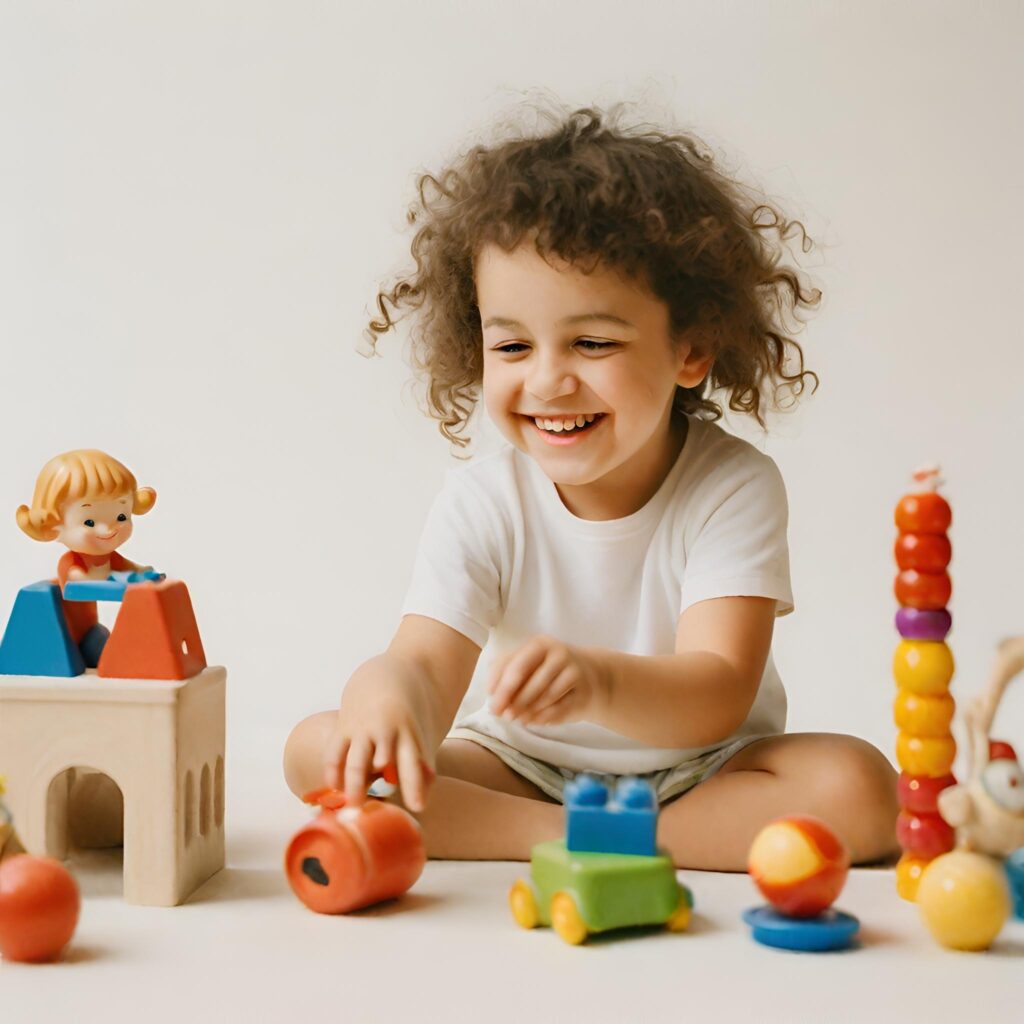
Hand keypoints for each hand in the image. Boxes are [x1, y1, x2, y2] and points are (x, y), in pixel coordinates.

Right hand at [322, 655, 435, 812]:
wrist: (396, 670)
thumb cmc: (413, 711)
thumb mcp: (424, 734)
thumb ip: (422, 766)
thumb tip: (422, 800)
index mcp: (410, 734)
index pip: (413, 764)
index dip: (415, 786)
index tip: (418, 806)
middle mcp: (386, 732)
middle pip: (380, 763)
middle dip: (379, 783)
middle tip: (365, 807)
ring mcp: (364, 729)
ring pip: (355, 759)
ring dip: (353, 782)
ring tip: (350, 804)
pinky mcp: (346, 725)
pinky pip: (335, 751)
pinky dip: (333, 770)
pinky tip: (334, 787)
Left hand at [487, 635, 608, 726]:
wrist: (592, 677)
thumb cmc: (551, 673)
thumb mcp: (531, 666)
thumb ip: (508, 674)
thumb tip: (492, 695)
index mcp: (538, 644)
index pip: (512, 664)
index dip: (499, 685)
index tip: (492, 703)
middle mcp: (556, 652)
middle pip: (525, 674)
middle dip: (511, 698)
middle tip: (504, 715)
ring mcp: (572, 668)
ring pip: (543, 694)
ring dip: (527, 710)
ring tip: (518, 719)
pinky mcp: (583, 688)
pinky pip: (560, 706)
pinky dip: (545, 716)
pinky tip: (535, 721)